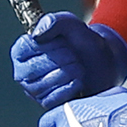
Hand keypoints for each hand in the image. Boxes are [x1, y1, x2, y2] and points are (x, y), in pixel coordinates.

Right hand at [11, 12, 126, 109]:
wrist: (103, 64)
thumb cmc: (83, 42)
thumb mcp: (72, 25)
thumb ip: (54, 21)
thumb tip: (37, 35)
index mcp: (22, 50)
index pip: (27, 48)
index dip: (50, 45)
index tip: (66, 42)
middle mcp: (22, 71)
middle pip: (33, 69)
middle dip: (60, 61)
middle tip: (76, 56)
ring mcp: (33, 90)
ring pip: (41, 86)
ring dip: (67, 74)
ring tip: (79, 68)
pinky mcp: (46, 104)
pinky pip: (52, 100)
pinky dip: (68, 89)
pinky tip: (79, 82)